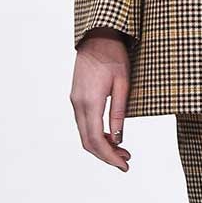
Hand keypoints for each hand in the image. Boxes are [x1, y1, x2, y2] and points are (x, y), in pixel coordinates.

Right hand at [71, 31, 132, 170]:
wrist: (96, 37)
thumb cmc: (113, 56)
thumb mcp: (123, 84)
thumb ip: (119, 112)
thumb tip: (119, 138)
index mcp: (90, 102)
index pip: (97, 140)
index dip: (110, 157)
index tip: (124, 165)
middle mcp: (78, 104)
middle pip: (88, 142)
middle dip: (106, 156)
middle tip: (126, 161)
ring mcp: (75, 101)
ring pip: (85, 134)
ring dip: (102, 146)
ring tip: (122, 150)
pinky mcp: (76, 98)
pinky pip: (84, 123)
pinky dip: (96, 135)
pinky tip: (111, 136)